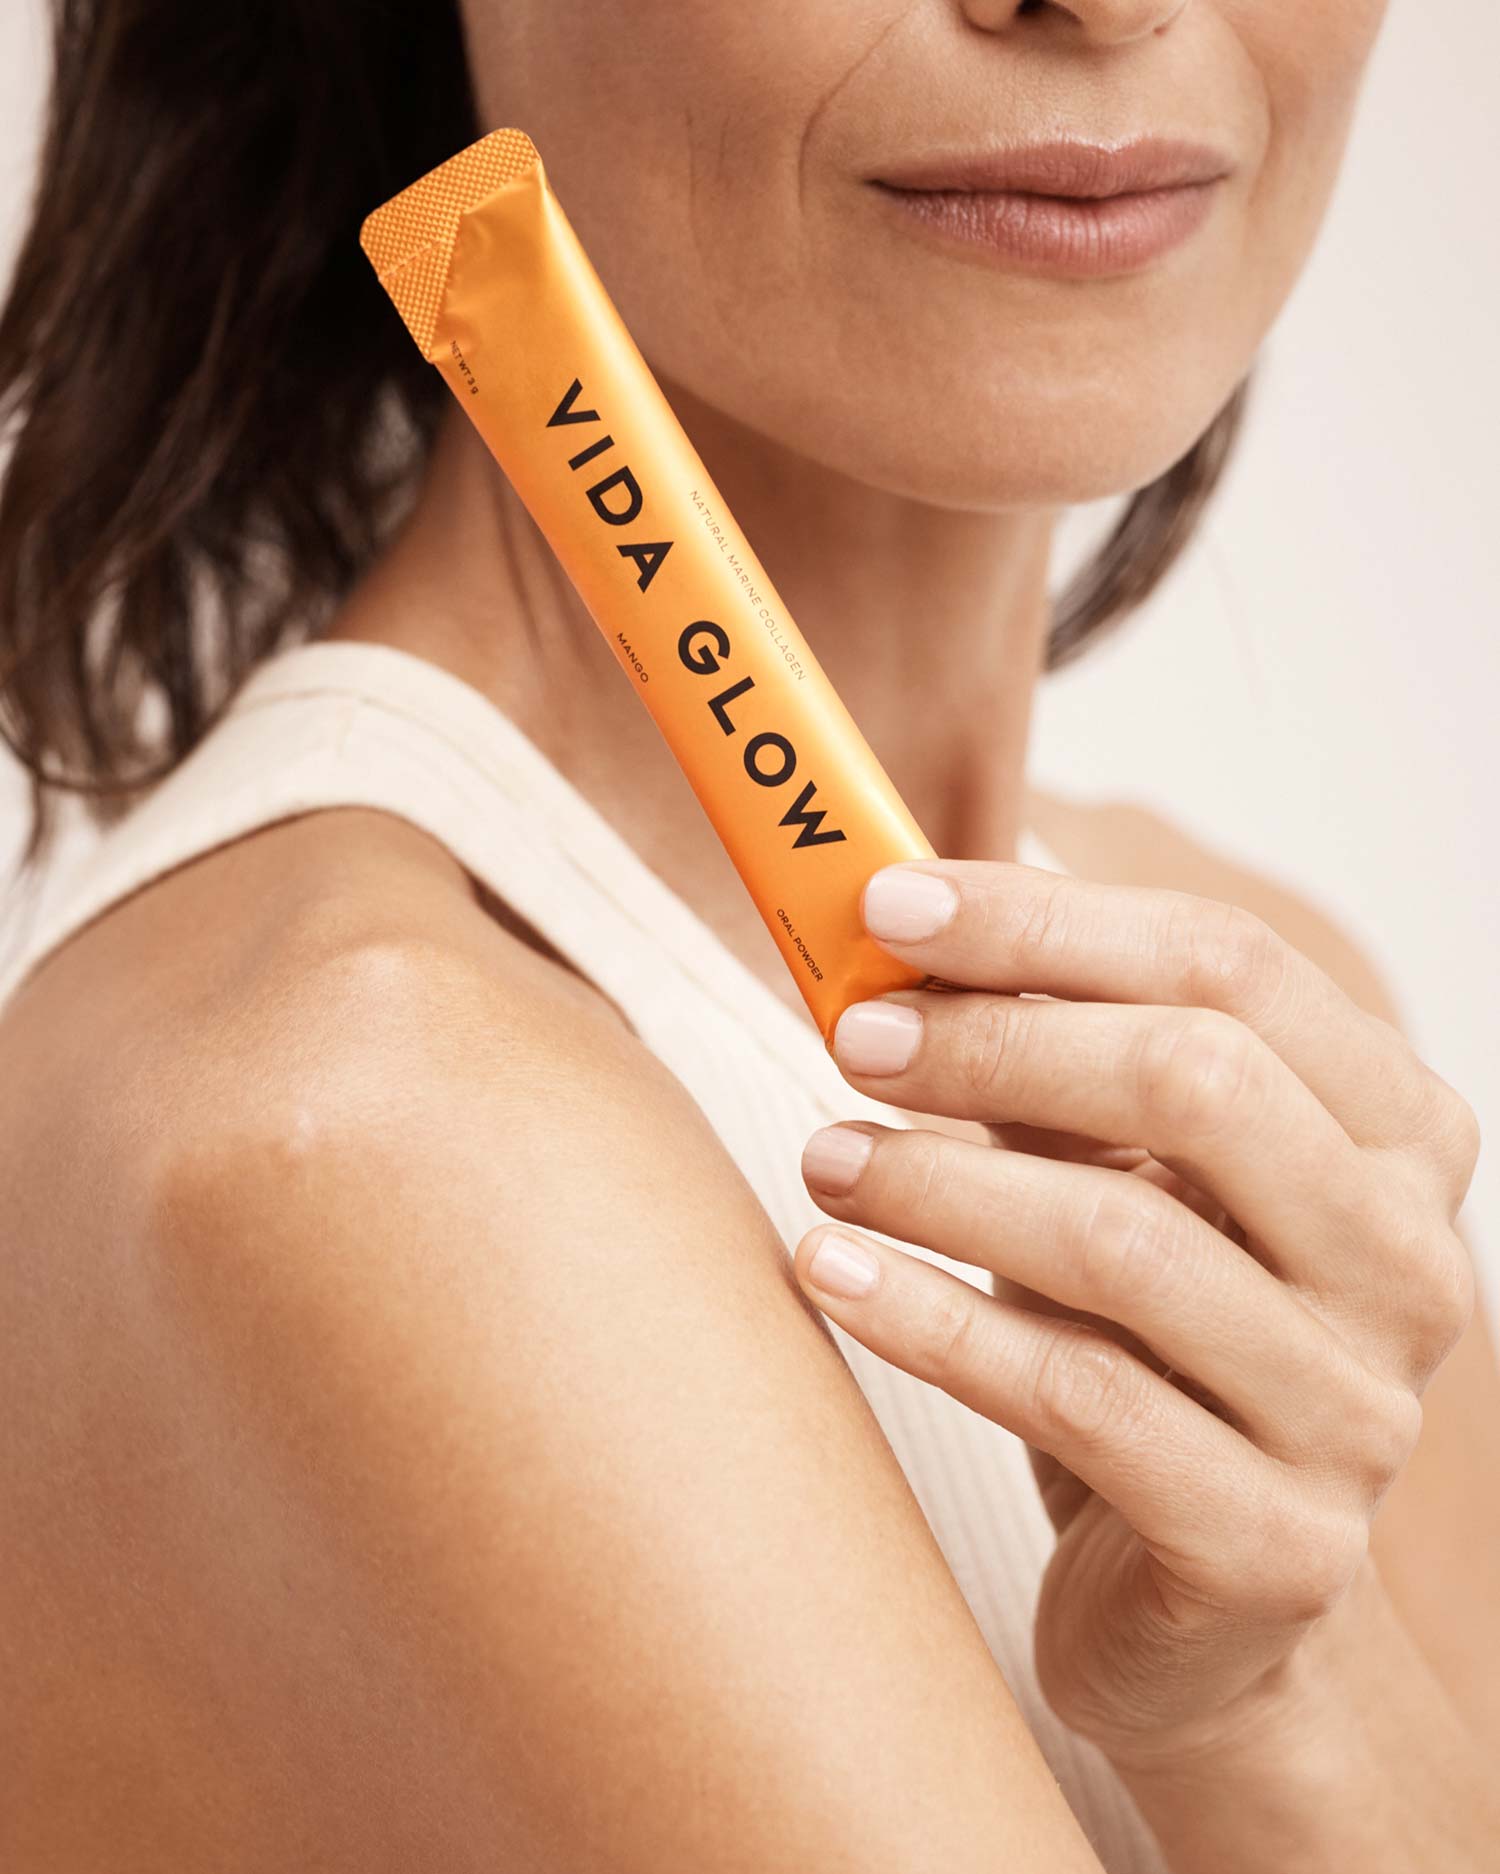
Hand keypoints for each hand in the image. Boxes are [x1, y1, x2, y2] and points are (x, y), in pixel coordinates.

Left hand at [793, 859, 1480, 1769]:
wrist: (1197, 1597)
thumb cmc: (1145, 1344)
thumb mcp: (1114, 1176)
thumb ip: (1046, 1057)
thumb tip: (899, 930)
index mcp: (1396, 1132)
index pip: (1232, 965)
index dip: (1047, 922)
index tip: (890, 904)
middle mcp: (1408, 1261)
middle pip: (1199, 1083)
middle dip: (995, 1044)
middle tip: (853, 1038)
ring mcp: (1356, 1412)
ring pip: (1125, 1245)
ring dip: (938, 1182)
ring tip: (824, 1154)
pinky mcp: (1274, 1544)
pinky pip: (1076, 1399)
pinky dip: (930, 1322)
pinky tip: (833, 1271)